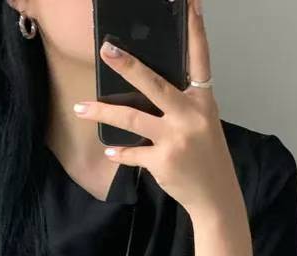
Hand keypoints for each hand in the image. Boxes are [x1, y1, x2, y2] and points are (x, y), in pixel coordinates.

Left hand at [73, 0, 244, 222]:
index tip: (189, 3)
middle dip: (128, 66)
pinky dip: (119, 153)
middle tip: (106, 50)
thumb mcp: (202, 123)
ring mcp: (175, 139)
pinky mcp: (162, 161)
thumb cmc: (206, 157)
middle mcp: (190, 116)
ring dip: (102, 113)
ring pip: (132, 119)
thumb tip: (148, 89)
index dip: (195, 30)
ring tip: (81, 108)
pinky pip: (132, 153)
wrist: (215, 196)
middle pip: (154, 84)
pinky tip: (110, 150)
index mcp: (203, 102)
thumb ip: (182, 105)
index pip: (200, 59)